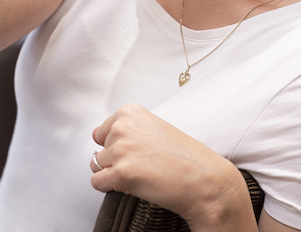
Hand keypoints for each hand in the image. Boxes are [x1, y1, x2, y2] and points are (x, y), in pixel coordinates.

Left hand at [90, 103, 255, 231]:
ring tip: (141, 174)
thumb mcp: (154, 128)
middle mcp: (122, 127)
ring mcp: (120, 149)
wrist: (204, 180)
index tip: (139, 151)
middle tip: (144, 164)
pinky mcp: (121, 173)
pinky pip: (97, 182)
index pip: (102, 131)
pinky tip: (133, 185)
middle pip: (99, 149)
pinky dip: (110, 188)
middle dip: (116, 160)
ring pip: (97, 166)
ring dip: (113, 174)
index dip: (118, 146)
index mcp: (130, 112)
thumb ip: (127, 128)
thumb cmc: (184, 157)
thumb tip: (96, 135)